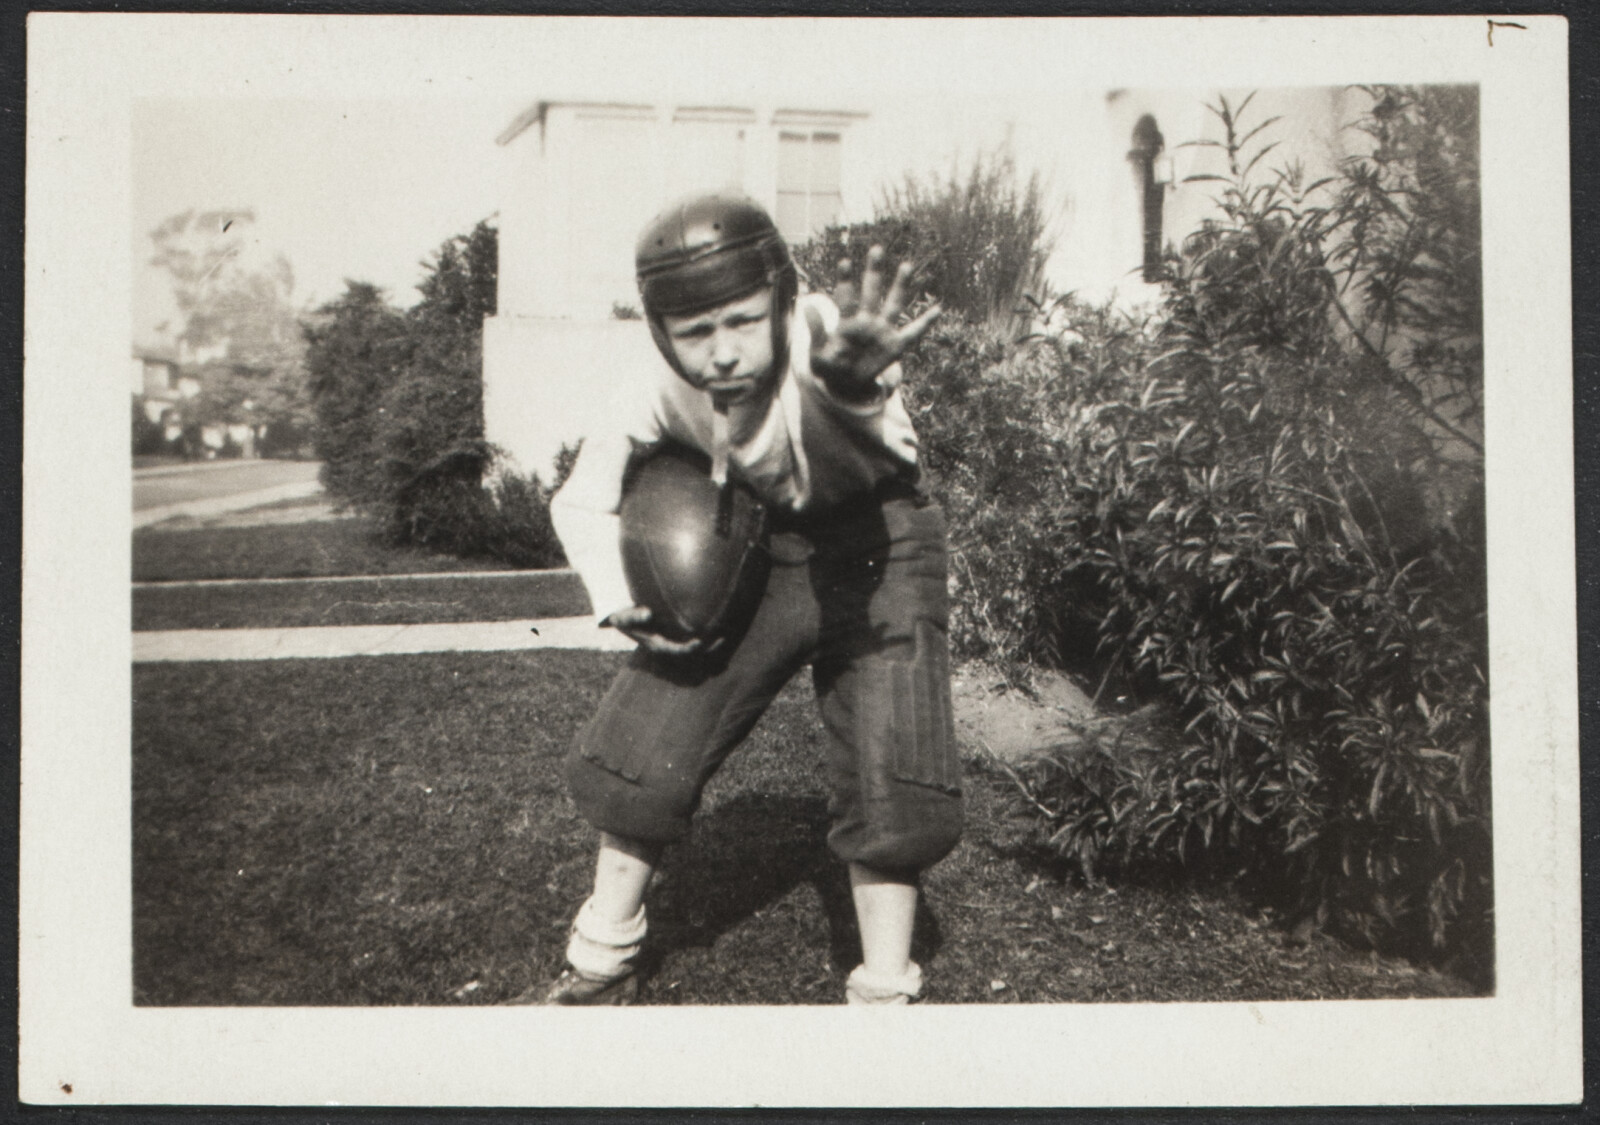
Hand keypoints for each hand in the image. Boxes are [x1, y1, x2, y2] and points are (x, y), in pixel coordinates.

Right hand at [600, 606, 723, 656]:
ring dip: (712, 652)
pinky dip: (711, 650)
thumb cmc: (624, 618)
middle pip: (692, 658)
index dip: (689, 649)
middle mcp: (669, 650)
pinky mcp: (678, 641)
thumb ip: (633, 616)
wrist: (623, 622)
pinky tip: (725, 641)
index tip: (700, 642)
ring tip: (726, 639)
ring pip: (697, 657)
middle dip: (707, 651)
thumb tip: (647, 613)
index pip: (676, 651)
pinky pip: (698, 651)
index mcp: (658, 645)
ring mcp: (674, 647)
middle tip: (722, 639)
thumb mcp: (622, 617)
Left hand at [804, 246, 941, 402]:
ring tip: (906, 265)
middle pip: (871, 292)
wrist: (846, 385)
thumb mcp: (817, 356)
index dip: (845, 280)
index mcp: (847, 322)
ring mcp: (882, 331)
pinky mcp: (895, 345)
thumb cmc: (829, 368)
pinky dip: (925, 323)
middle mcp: (866, 321)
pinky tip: (937, 310)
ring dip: (899, 285)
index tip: (844, 262)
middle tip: (876, 249)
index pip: (846, 298)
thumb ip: (816, 332)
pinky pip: (913, 332)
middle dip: (874, 272)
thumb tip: (808, 307)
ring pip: (893, 304)